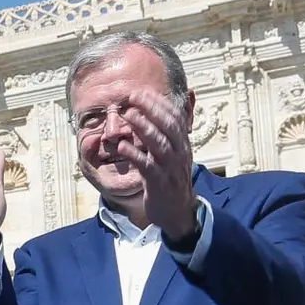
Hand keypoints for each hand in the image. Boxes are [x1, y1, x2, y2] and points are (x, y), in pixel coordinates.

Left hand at [118, 91, 199, 241]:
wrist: (177, 212)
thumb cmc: (170, 179)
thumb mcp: (172, 154)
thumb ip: (165, 135)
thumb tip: (155, 112)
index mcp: (182, 144)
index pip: (175, 118)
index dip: (159, 103)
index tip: (142, 92)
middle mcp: (179, 153)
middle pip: (168, 126)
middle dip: (151, 109)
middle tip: (133, 97)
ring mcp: (170, 168)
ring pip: (159, 144)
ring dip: (144, 127)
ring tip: (129, 114)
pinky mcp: (159, 184)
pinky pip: (147, 167)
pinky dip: (135, 155)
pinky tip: (122, 145)